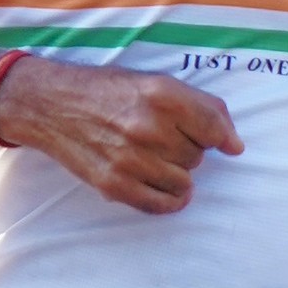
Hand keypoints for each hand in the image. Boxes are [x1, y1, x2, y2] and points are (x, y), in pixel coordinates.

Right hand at [2, 58, 241, 211]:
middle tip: (164, 139)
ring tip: (155, 158)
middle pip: (197, 157)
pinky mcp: (114, 183)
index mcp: (161, 94)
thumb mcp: (155, 82)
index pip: (214, 128)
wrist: (53, 104)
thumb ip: (202, 107)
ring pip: (183, 182)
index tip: (219, 142)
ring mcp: (130, 158)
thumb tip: (235, 147)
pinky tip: (162, 187)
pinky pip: (159, 205)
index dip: (219, 136)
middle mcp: (147, 126)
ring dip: (176, 174)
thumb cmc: (108, 91)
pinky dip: (168, 200)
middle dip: (187, 150)